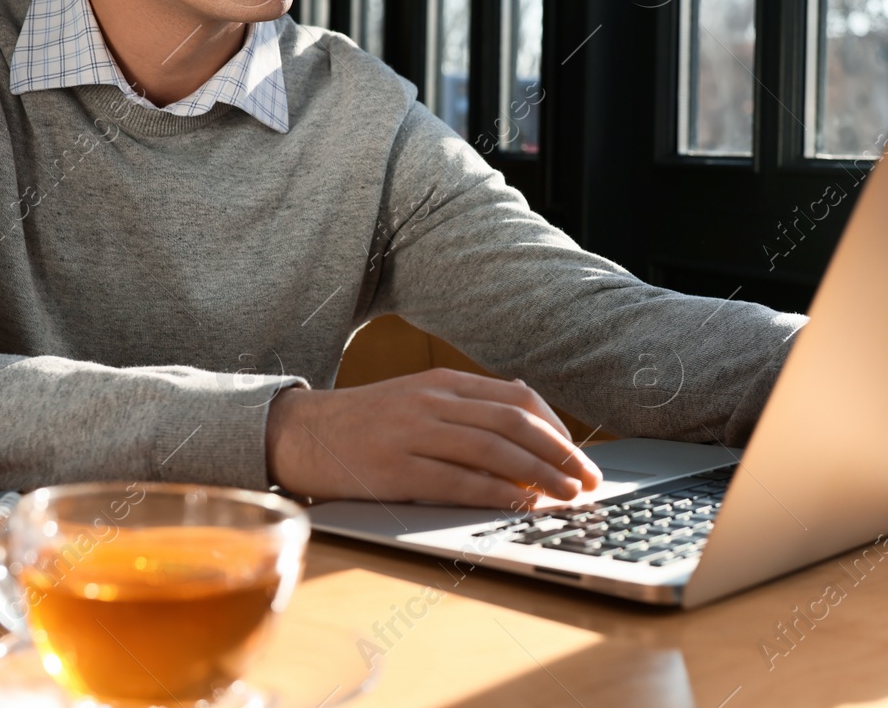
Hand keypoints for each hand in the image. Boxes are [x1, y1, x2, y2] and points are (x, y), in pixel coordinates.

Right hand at [265, 368, 603, 506]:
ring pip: (494, 451)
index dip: (558, 430)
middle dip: (561, 455)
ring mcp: (412, 433)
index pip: (518, 400)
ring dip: (540, 476)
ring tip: (566, 498)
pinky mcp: (394, 469)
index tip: (580, 457)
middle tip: (588, 481)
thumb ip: (467, 404)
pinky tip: (520, 505)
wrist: (299, 432)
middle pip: (515, 425)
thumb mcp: (417, 398)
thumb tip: (527, 412)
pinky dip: (497, 494)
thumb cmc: (365, 423)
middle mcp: (433, 402)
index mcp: (443, 383)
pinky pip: (458, 481)